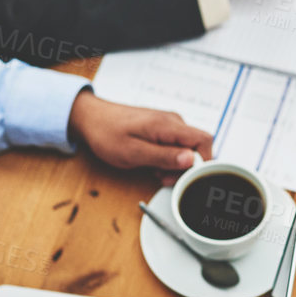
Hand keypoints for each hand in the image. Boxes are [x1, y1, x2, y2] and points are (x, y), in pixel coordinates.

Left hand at [69, 89, 211, 183]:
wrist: (91, 118)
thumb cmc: (107, 134)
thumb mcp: (134, 152)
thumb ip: (164, 157)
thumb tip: (191, 160)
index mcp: (168, 125)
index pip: (204, 140)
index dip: (202, 162)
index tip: (186, 178)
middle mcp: (173, 122)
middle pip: (197, 146)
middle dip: (186, 167)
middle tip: (164, 178)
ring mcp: (168, 124)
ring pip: (187, 147)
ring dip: (175, 164)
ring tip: (155, 171)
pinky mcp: (162, 128)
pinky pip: (176, 145)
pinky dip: (168, 158)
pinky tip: (153, 163)